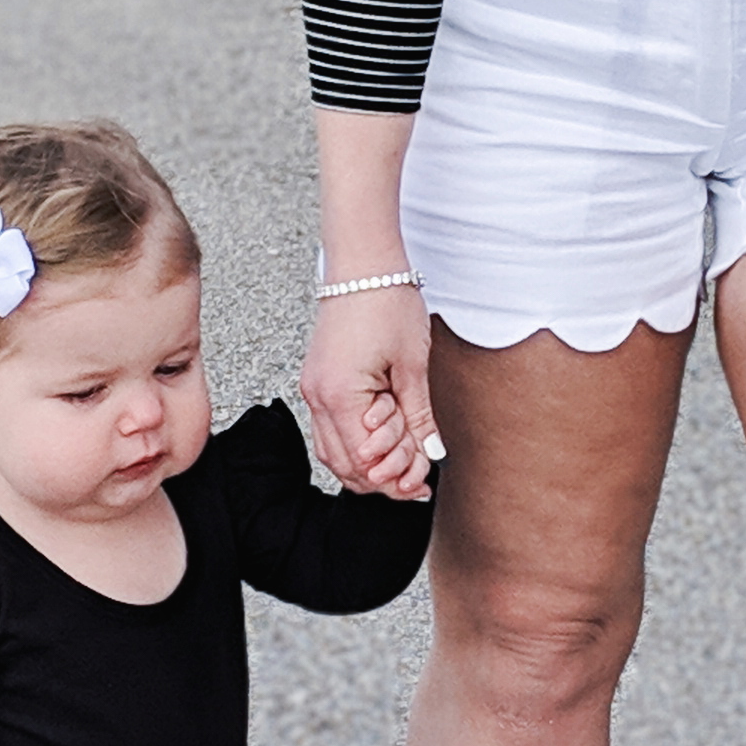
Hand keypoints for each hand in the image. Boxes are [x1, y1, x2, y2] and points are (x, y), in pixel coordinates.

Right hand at [301, 282, 441, 500]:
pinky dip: (356, 446)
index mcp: (340, 395)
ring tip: (406, 463)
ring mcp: (314, 391)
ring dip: (369, 465)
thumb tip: (430, 453)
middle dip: (383, 478)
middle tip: (419, 481)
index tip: (424, 482)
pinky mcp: (319, 382)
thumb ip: (418, 416)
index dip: (396, 478)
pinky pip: (330, 431)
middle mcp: (318, 398)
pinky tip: (384, 444)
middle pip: (345, 465)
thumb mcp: (412, 365)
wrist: (363, 263)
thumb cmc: (387, 303)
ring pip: (334, 453)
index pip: (365, 461)